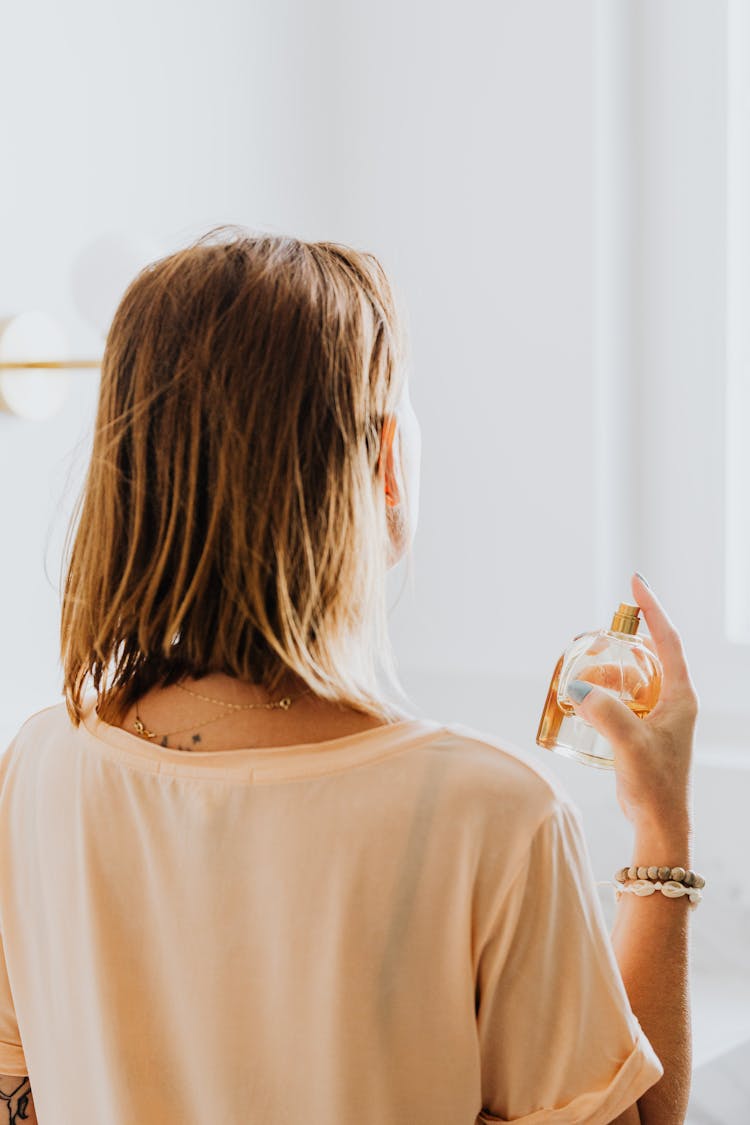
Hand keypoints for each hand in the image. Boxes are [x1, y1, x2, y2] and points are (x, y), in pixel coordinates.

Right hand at [567, 573, 698, 832]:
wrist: (659, 824)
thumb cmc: (654, 784)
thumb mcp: (629, 743)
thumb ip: (604, 712)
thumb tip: (575, 688)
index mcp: (680, 696)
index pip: (668, 639)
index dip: (652, 608)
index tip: (635, 582)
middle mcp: (672, 701)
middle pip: (642, 657)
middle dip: (613, 650)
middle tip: (590, 648)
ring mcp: (657, 716)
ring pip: (627, 679)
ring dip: (602, 676)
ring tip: (577, 687)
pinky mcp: (641, 731)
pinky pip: (618, 700)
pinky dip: (599, 695)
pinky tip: (581, 706)